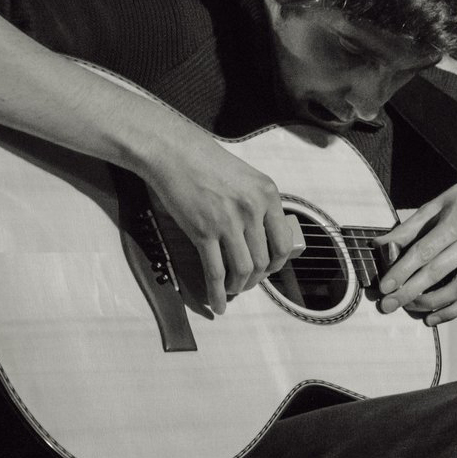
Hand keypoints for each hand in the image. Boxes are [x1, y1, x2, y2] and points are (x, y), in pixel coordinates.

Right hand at [142, 131, 300, 315]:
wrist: (174, 153)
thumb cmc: (205, 162)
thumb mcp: (245, 178)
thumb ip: (257, 204)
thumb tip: (261, 238)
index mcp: (267, 195)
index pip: (282, 243)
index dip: (275, 265)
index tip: (266, 270)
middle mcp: (253, 209)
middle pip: (262, 261)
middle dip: (254, 280)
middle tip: (245, 283)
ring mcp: (229, 222)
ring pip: (242, 270)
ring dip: (238, 287)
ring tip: (231, 291)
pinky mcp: (204, 232)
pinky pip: (215, 272)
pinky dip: (217, 293)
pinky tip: (217, 304)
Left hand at [374, 176, 456, 325]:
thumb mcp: (435, 205)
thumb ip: (409, 228)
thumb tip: (380, 246)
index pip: (426, 251)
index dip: (403, 270)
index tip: (385, 287)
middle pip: (438, 273)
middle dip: (409, 292)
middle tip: (388, 304)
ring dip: (430, 304)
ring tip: (408, 307)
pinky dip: (451, 312)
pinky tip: (431, 318)